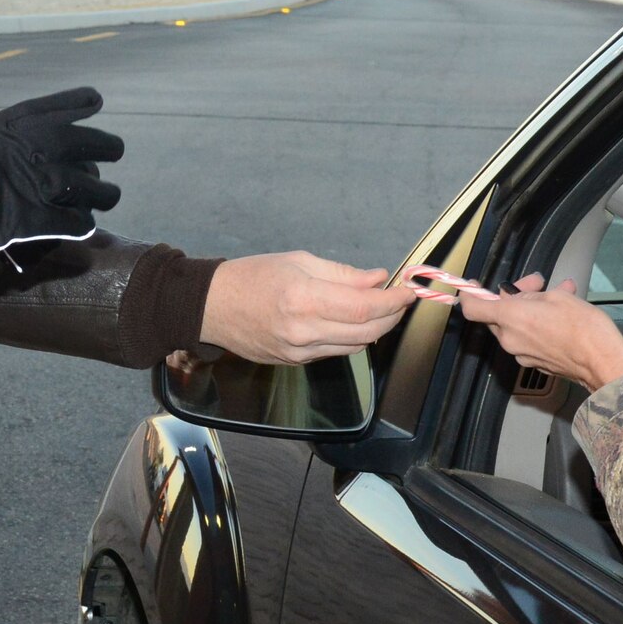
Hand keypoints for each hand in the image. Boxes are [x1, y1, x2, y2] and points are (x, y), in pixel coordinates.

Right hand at [0, 87, 124, 263]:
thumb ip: (8, 140)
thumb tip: (17, 157)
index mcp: (27, 119)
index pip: (74, 103)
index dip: (86, 102)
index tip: (95, 102)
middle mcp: (47, 144)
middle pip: (99, 144)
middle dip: (108, 149)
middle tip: (111, 155)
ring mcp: (48, 182)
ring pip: (99, 190)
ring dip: (103, 196)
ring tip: (104, 199)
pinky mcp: (44, 217)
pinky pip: (79, 222)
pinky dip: (80, 224)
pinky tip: (79, 225)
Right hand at [198, 252, 410, 365]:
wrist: (213, 307)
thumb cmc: (252, 276)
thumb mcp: (298, 261)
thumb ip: (342, 274)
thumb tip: (378, 279)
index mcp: (304, 298)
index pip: (365, 307)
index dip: (394, 301)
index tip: (409, 291)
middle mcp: (304, 331)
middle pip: (367, 331)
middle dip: (392, 315)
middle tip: (401, 299)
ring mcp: (300, 352)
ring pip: (356, 346)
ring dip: (376, 328)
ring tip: (382, 308)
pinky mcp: (295, 362)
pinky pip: (336, 352)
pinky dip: (353, 337)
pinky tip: (354, 321)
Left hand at [459, 275, 622, 393]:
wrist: (604, 364)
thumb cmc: (583, 326)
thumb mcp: (558, 297)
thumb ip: (532, 295)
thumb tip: (522, 296)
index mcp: (511, 318)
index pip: (473, 308)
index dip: (469, 294)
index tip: (475, 285)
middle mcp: (510, 339)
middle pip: (497, 315)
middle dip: (514, 296)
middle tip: (538, 283)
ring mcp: (522, 355)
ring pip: (514, 327)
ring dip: (529, 310)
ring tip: (557, 296)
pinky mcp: (535, 365)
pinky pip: (527, 340)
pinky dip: (537, 327)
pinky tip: (560, 318)